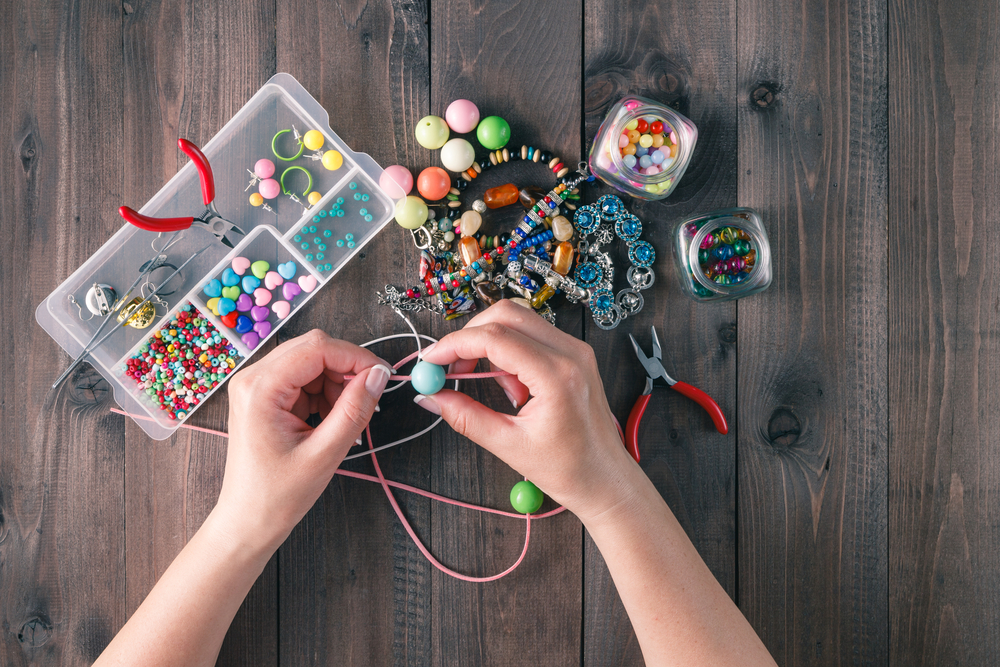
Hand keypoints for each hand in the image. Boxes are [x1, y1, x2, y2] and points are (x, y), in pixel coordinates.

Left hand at [215, 329, 391, 549]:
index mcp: (260, 388)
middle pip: (312, 348)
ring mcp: (256, 385)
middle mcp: (253, 378)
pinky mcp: (264, 395)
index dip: (355, 357)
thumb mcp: (325, 453)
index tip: (383, 376)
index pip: (316, 349)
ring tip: (345, 419)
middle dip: (346, 369)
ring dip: (336, 383)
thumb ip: (355, 410)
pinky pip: (303, 378)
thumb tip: (379, 375)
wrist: (248, 519)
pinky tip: (330, 420)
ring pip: (311, 362)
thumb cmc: (278, 494)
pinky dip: (324, 392)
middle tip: (369, 397)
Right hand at [415, 300, 639, 521]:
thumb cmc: (570, 469)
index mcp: (557, 376)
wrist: (607, 480)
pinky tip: (512, 388)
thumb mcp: (509, 446)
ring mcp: (576, 350)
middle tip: (450, 367)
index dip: (454, 345)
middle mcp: (570, 353)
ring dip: (490, 344)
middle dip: (470, 337)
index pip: (494, 338)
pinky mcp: (575, 354)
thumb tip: (431, 397)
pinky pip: (532, 335)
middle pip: (505, 314)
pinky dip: (509, 351)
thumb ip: (465, 417)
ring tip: (492, 386)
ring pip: (518, 320)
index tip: (431, 361)